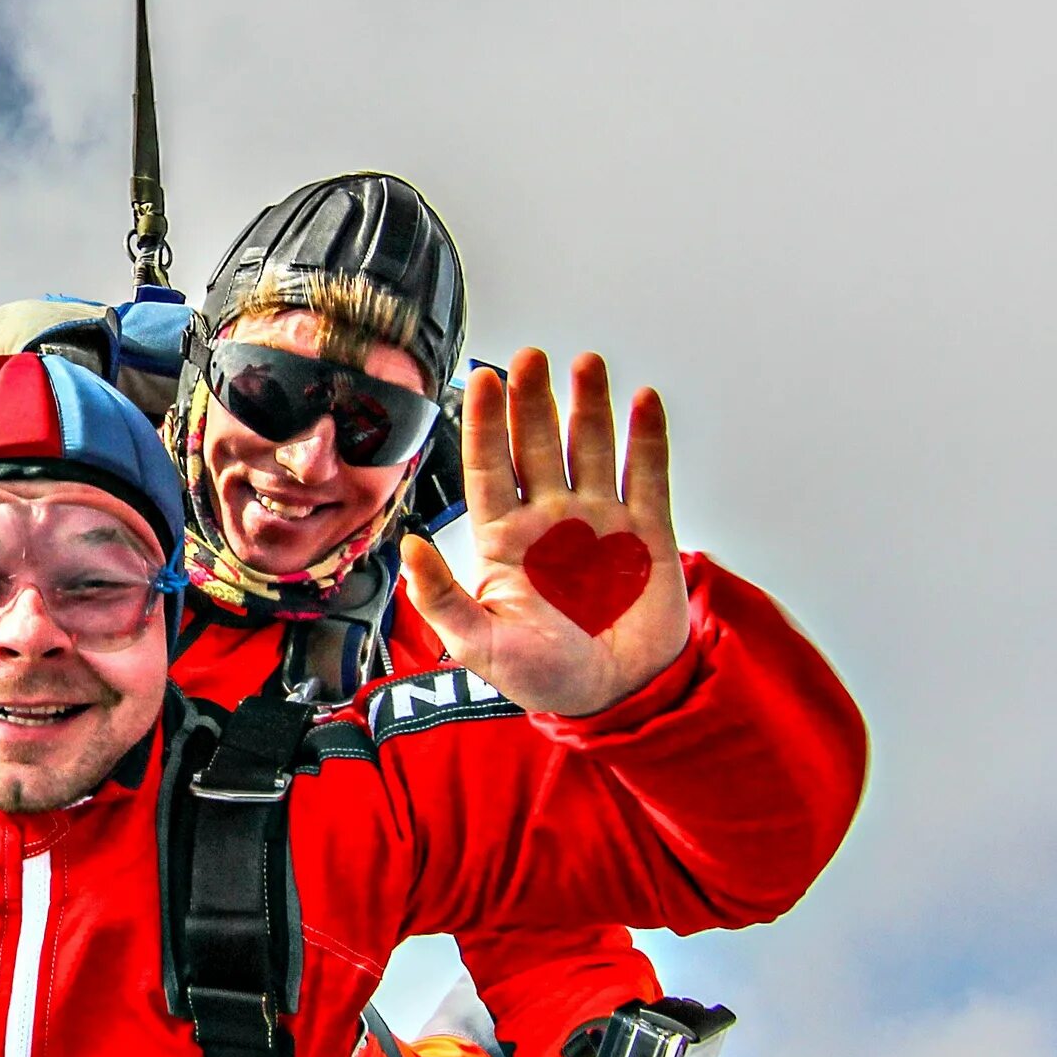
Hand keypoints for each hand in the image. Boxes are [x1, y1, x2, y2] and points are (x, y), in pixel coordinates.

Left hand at [396, 349, 689, 714]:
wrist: (616, 698)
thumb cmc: (544, 677)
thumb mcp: (481, 646)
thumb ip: (443, 598)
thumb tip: (408, 547)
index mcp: (505, 541)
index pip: (489, 469)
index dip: (484, 424)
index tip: (481, 380)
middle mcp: (550, 520)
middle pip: (537, 445)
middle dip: (533, 401)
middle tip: (530, 358)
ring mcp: (600, 521)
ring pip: (590, 448)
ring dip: (589, 405)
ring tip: (586, 364)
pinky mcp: (648, 532)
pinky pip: (647, 475)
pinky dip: (647, 438)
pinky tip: (643, 402)